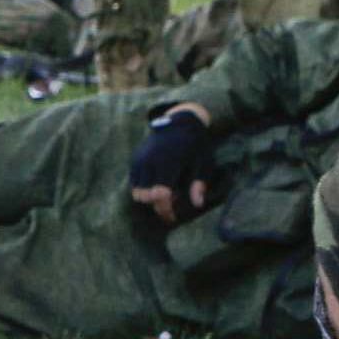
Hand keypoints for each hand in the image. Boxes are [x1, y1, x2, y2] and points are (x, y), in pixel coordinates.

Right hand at [126, 101, 212, 223]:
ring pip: (136, 190)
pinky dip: (143, 188)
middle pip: (144, 195)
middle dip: (156, 205)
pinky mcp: (135, 158)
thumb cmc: (196, 145)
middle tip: (171, 204)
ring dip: (149, 197)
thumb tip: (198, 204)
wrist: (181, 121)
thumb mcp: (204, 163)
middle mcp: (150, 160)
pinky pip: (134, 181)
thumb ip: (199, 184)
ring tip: (165, 192)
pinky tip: (158, 184)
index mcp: (168, 162)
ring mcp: (140, 158)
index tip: (173, 217)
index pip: (159, 194)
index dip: (165, 209)